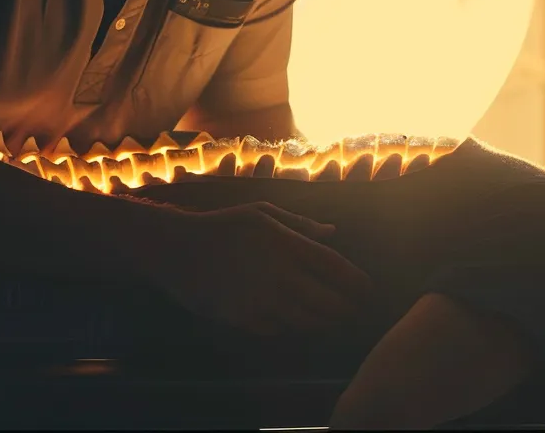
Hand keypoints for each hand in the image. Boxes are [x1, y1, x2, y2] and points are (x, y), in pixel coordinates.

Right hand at [144, 202, 375, 335]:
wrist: (177, 249)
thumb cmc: (221, 226)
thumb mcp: (260, 213)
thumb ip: (299, 224)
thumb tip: (332, 233)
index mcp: (288, 245)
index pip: (338, 269)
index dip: (359, 284)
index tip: (368, 291)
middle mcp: (280, 275)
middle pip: (330, 303)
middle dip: (345, 309)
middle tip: (351, 311)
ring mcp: (263, 300)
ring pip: (308, 323)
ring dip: (321, 323)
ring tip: (327, 320)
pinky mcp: (245, 319)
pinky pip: (279, 331)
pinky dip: (289, 328)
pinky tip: (290, 321)